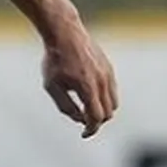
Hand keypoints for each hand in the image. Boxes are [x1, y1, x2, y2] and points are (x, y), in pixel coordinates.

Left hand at [42, 24, 118, 138]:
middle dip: (97, 121)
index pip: (96, 117)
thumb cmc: (55, 59)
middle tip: (83, 120)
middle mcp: (101, 81)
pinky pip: (112, 90)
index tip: (84, 134)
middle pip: (108, 113)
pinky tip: (91, 94)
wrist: (64, 32)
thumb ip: (66, 106)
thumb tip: (80, 119)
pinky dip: (105, 98)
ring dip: (103, 110)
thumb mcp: (52, 86)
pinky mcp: (108, 67)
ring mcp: (107, 73)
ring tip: (87, 108)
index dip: (91, 129)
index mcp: (87, 87)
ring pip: (113, 102)